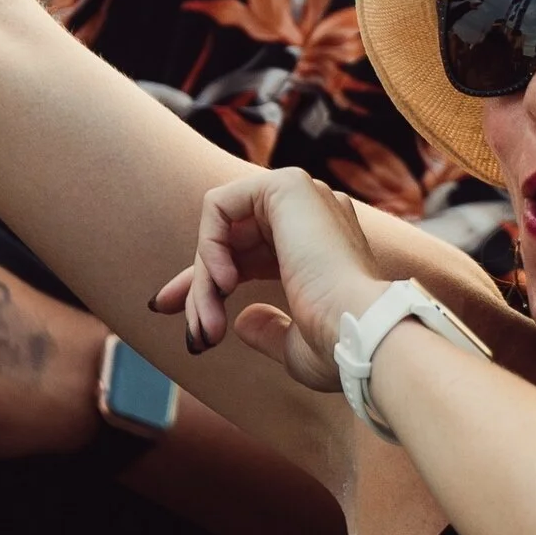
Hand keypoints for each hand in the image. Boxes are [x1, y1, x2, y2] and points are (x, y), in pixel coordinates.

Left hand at [152, 168, 383, 398]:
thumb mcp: (295, 346)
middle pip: (230, 239)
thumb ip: (267, 329)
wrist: (364, 337)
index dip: (204, 281)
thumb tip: (239, 322)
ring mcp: (303, 195)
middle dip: (198, 286)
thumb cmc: (339, 349)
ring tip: (207, 326)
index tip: (171, 310)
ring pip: (222, 228)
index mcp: (318, 247)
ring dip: (204, 279)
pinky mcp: (287, 185)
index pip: (247, 253)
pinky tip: (222, 283)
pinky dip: (209, 245)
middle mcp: (313, 214)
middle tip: (192, 336)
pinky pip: (219, 206)